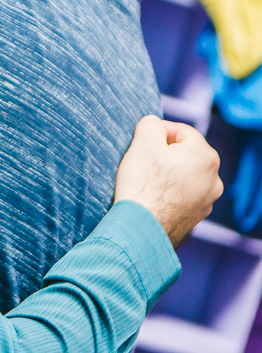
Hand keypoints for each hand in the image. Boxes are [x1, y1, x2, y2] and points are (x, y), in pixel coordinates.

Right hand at [114, 115, 221, 246]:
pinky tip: (152, 197)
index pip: (180, 130)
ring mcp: (207, 200)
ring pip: (184, 175)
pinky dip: (169, 192)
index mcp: (205, 156)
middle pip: (184, 153)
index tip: (140, 142)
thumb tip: (154, 125)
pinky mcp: (196, 217)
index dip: (157, 132)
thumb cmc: (143, 184)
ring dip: (167, 173)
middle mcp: (213, 178)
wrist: (142, 228)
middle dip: (163, 153)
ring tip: (145, 181)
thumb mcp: (142, 143)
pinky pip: (182, 195)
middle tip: (141, 161)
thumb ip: (150, 125)